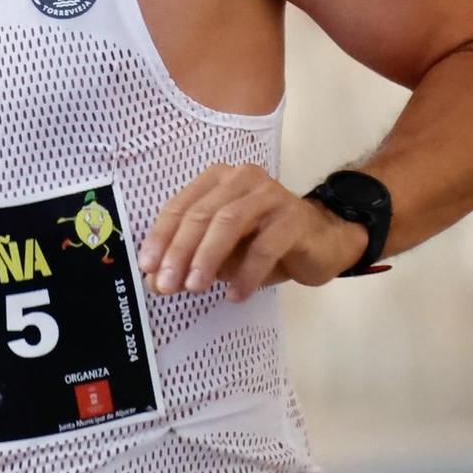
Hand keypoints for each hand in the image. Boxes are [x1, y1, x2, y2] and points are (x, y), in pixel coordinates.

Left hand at [136, 164, 369, 301]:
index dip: (161, 237)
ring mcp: (271, 195)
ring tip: (196, 287)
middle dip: (180, 251)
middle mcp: (242, 178)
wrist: (324, 240)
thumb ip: (190, 261)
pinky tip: (236, 294)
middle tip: (167, 285)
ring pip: (230, 222)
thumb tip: (155, 281)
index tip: (148, 268)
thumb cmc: (266, 243)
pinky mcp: (294, 217)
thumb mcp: (222, 253)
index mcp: (218, 180)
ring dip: (208, 257)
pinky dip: (246, 273)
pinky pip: (264, 246)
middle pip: (202, 213)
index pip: (181, 205)